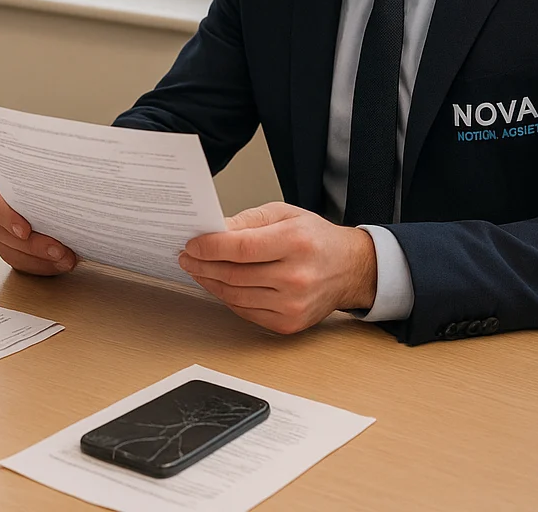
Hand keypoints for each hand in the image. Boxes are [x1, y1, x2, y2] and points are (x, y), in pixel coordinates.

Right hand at [0, 186, 77, 274]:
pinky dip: (42, 266)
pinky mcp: (18, 249)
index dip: (6, 217)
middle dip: (32, 246)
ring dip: (38, 260)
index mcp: (7, 188)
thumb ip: (56, 179)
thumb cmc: (61, 184)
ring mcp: (8, 232)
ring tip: (66, 259)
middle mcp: (3, 211)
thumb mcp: (59, 177)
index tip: (25, 231)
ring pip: (10, 251)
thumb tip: (70, 180)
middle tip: (58, 250)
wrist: (72, 197)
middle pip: (2, 232)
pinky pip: (22, 263)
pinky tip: (61, 263)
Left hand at [178, 203, 376, 334]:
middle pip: (234, 274)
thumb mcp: (285, 214)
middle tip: (187, 257)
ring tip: (198, 269)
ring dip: (210, 282)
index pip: (240, 248)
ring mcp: (292, 304)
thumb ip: (248, 220)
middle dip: (202, 265)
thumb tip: (214, 229)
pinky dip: (227, 298)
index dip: (209, 247)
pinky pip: (245, 311)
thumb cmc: (316, 239)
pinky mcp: (288, 323)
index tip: (192, 244)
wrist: (350, 270)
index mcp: (296, 242)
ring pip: (234, 296)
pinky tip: (219, 285)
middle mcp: (296, 276)